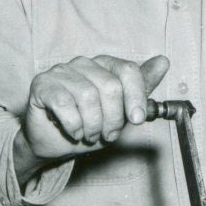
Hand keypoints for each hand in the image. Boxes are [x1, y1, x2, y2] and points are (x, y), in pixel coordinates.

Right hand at [13, 54, 169, 183]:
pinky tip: (73, 132)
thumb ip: (141, 88)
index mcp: (104, 65)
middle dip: (113, 118)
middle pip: (110, 86)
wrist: (54, 143)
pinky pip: (65, 104)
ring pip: (88, 96)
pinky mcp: (42, 84)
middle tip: (107, 134)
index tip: (136, 120)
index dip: (136, 97)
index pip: (128, 70)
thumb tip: (163, 62)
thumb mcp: (121, 112)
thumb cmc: (88, 125)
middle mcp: (83, 63)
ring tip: (89, 134)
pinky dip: (73, 125)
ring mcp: (61, 71)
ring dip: (92, 125)